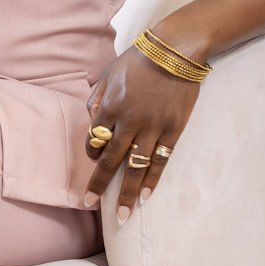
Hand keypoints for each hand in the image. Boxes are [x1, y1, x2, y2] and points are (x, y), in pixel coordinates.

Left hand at [82, 45, 201, 221]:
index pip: (94, 140)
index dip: (92, 153)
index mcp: (109, 107)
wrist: (175, 50)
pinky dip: (152, 180)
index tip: (95, 160)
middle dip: (99, 186)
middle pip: (110, 161)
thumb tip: (91, 118)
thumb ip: (97, 97)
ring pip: (135, 167)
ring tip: (122, 215)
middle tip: (89, 205)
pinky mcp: (173, 130)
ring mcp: (152, 128)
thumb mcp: (109, 73)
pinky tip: (145, 196)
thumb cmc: (139, 59)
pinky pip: (160, 161)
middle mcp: (128, 122)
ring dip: (126, 192)